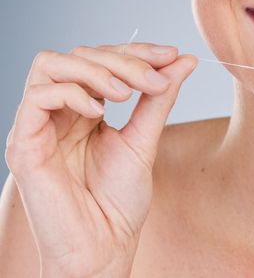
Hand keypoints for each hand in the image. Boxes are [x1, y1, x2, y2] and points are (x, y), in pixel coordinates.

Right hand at [4, 44, 196, 276]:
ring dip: (96, 70)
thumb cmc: (120, 202)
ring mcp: (39, 125)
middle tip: (155, 78)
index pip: (102, 60)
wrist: (104, 246)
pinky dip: (72, 93)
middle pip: (80, 55)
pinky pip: (37, 96)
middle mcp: (60, 112)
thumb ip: (159, 98)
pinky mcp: (24, 142)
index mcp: (85, 111)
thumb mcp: (145, 139)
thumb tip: (184, 61)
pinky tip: (98, 112)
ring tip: (126, 94)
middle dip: (122, 60)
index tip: (172, 55)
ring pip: (52, 64)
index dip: (136, 52)